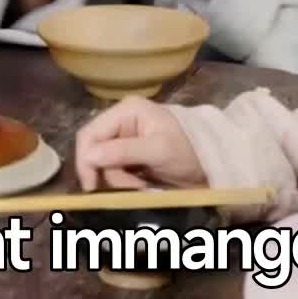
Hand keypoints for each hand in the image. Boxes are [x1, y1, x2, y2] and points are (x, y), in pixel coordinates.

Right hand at [75, 95, 202, 190]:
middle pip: (92, 149)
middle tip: (126, 187)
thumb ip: (123, 151)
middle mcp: (120, 121)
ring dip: (115, 180)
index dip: (86, 161)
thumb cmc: (188, 150)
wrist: (212, 163)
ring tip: (139, 186)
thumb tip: (89, 157)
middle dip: (105, 172)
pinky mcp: (128, 155)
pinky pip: (112, 170)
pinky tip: (138, 186)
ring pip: (101, 163)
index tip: (92, 187)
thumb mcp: (158, 150)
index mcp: (125, 111)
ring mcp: (124, 138)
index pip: (89, 135)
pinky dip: (120, 182)